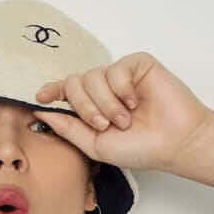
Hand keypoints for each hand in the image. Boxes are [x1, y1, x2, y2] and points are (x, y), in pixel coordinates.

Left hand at [33, 52, 212, 172]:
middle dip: (85, 107)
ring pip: (92, 76)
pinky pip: (115, 69)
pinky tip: (135, 102)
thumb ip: (67, 128)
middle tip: (104, 125)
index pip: (64, 91)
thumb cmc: (138, 148)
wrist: (173, 142)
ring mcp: (119, 76)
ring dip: (106, 103)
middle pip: (74, 83)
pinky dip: (121, 89)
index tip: (41, 96)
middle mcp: (102, 89)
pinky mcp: (137, 65)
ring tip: (124, 119)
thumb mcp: (94, 145)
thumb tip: (40, 111)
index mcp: (90, 107)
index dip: (51, 90)